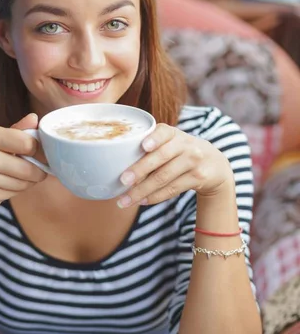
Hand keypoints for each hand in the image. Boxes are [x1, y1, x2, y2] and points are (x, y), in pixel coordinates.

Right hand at [0, 113, 46, 210]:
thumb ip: (18, 130)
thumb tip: (34, 117)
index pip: (28, 143)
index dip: (39, 151)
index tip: (38, 154)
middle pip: (29, 168)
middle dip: (37, 172)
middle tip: (34, 170)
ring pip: (24, 183)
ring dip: (27, 183)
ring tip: (16, 177)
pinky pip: (15, 193)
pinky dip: (16, 191)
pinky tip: (5, 186)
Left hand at [117, 123, 233, 207]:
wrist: (215, 164)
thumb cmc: (181, 152)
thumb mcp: (172, 143)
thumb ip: (151, 148)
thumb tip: (119, 166)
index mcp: (173, 133)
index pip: (163, 132)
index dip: (154, 139)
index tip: (143, 146)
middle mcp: (185, 145)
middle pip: (160, 158)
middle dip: (139, 170)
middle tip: (122, 180)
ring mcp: (193, 161)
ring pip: (164, 178)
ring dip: (142, 191)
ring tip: (125, 200)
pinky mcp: (198, 178)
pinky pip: (172, 189)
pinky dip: (155, 196)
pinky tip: (142, 201)